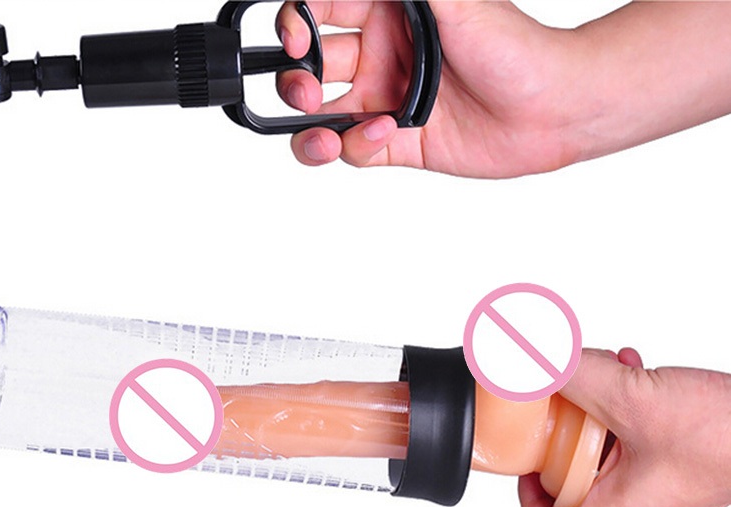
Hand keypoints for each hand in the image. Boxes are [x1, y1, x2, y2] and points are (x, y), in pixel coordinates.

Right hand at [276, 1, 581, 176]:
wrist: (551, 109)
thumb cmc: (514, 48)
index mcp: (389, 12)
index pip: (322, 11)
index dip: (296, 24)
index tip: (296, 39)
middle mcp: (383, 55)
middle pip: (312, 67)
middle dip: (296, 80)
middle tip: (306, 91)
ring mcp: (387, 101)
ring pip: (323, 116)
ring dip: (310, 125)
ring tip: (322, 130)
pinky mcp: (396, 143)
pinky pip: (354, 150)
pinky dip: (357, 146)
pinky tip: (385, 133)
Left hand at [519, 349, 730, 506]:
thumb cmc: (729, 436)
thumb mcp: (633, 399)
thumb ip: (575, 377)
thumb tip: (530, 360)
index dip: (527, 503)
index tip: (524, 467)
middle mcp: (640, 501)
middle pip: (575, 482)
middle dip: (562, 436)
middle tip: (556, 407)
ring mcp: (664, 477)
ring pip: (608, 450)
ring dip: (596, 408)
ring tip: (595, 372)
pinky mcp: (684, 452)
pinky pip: (641, 432)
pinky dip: (628, 399)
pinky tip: (629, 367)